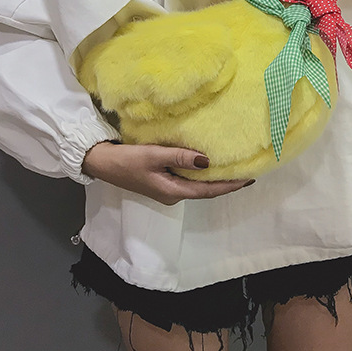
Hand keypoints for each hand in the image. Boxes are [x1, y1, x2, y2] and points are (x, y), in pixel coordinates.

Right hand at [82, 142, 254, 205]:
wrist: (103, 163)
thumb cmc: (127, 160)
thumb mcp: (154, 156)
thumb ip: (180, 157)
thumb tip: (206, 161)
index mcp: (173, 192)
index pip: (208, 190)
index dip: (229, 186)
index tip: (248, 179)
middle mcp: (173, 194)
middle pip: (205, 190)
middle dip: (226, 183)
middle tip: (247, 171)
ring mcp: (168, 188)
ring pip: (197, 185)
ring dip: (214, 178)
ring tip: (234, 167)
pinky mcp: (162, 181)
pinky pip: (188, 179)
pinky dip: (201, 173)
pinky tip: (208, 164)